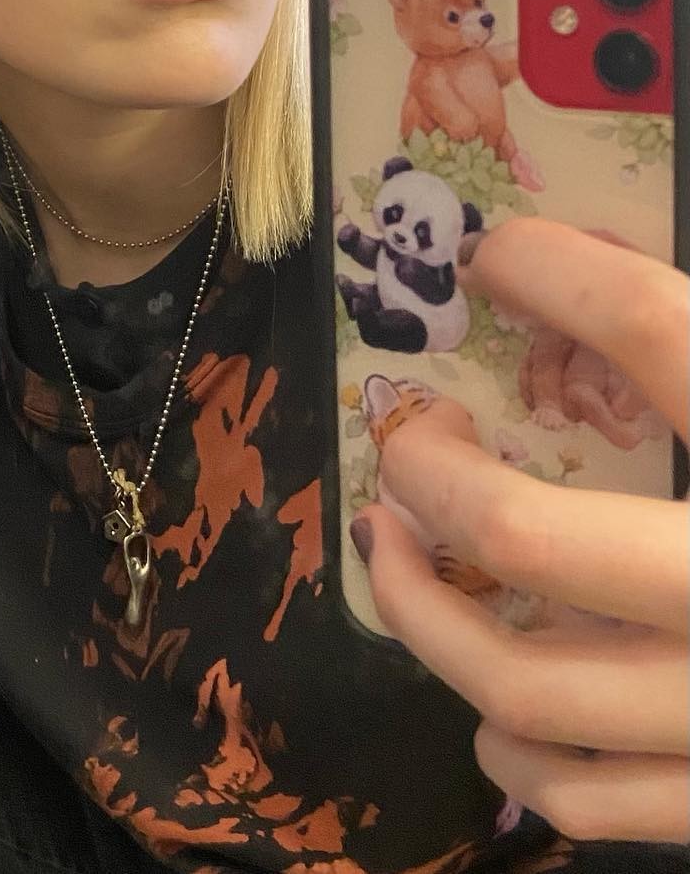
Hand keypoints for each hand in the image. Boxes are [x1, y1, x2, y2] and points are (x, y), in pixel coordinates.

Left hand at [350, 216, 688, 844]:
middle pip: (525, 533)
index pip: (659, 331)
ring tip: (396, 546)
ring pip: (522, 682)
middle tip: (409, 437)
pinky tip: (495, 697)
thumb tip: (571, 266)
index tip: (498, 256)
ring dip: (422, 609)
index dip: (553, 271)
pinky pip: (580, 796)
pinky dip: (509, 745)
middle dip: (428, 472)